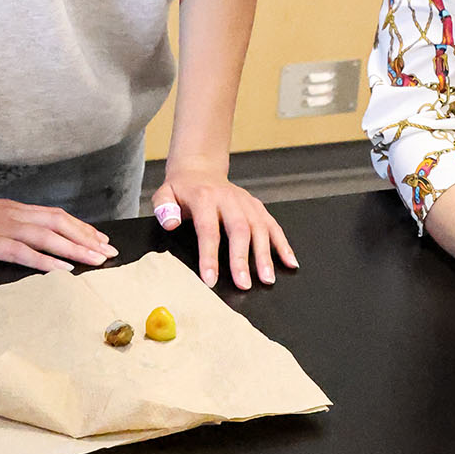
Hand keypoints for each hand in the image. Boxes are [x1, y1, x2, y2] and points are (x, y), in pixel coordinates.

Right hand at [0, 183, 117, 273]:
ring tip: (97, 260)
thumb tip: (25, 241)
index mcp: (11, 210)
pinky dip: (45, 260)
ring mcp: (0, 227)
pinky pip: (21, 252)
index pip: (55, 216)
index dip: (81, 227)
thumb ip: (3, 227)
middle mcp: (12, 214)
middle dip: (88, 238)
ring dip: (75, 248)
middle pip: (59, 224)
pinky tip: (62, 270)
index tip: (102, 239)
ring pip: (47, 236)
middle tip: (111, 252)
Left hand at [151, 167, 296, 289]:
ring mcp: (246, 202)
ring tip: (268, 279)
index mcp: (205, 198)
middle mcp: (229, 199)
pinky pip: (273, 225)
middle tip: (244, 284)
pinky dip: (283, 244)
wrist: (200, 169)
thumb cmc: (182, 189)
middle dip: (242, 259)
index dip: (209, 255)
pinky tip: (291, 262)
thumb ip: (164, 208)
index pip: (208, 229)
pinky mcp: (258, 207)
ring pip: (259, 228)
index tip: (211, 279)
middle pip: (239, 229)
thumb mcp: (165, 194)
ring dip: (266, 255)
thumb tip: (171, 224)